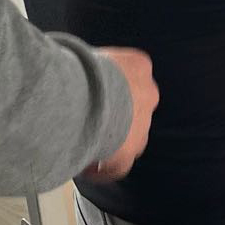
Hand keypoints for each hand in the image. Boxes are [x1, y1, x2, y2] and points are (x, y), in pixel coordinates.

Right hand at [84, 48, 158, 181]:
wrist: (82, 97)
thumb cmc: (79, 71)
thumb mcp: (93, 55)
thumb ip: (94, 65)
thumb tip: (76, 68)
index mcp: (138, 67)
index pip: (131, 80)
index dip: (112, 91)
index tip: (95, 98)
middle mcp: (147, 95)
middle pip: (135, 109)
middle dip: (117, 117)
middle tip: (90, 122)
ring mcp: (140, 126)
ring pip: (131, 138)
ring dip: (113, 143)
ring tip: (86, 145)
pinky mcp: (127, 153)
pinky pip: (117, 167)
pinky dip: (102, 169)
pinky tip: (85, 167)